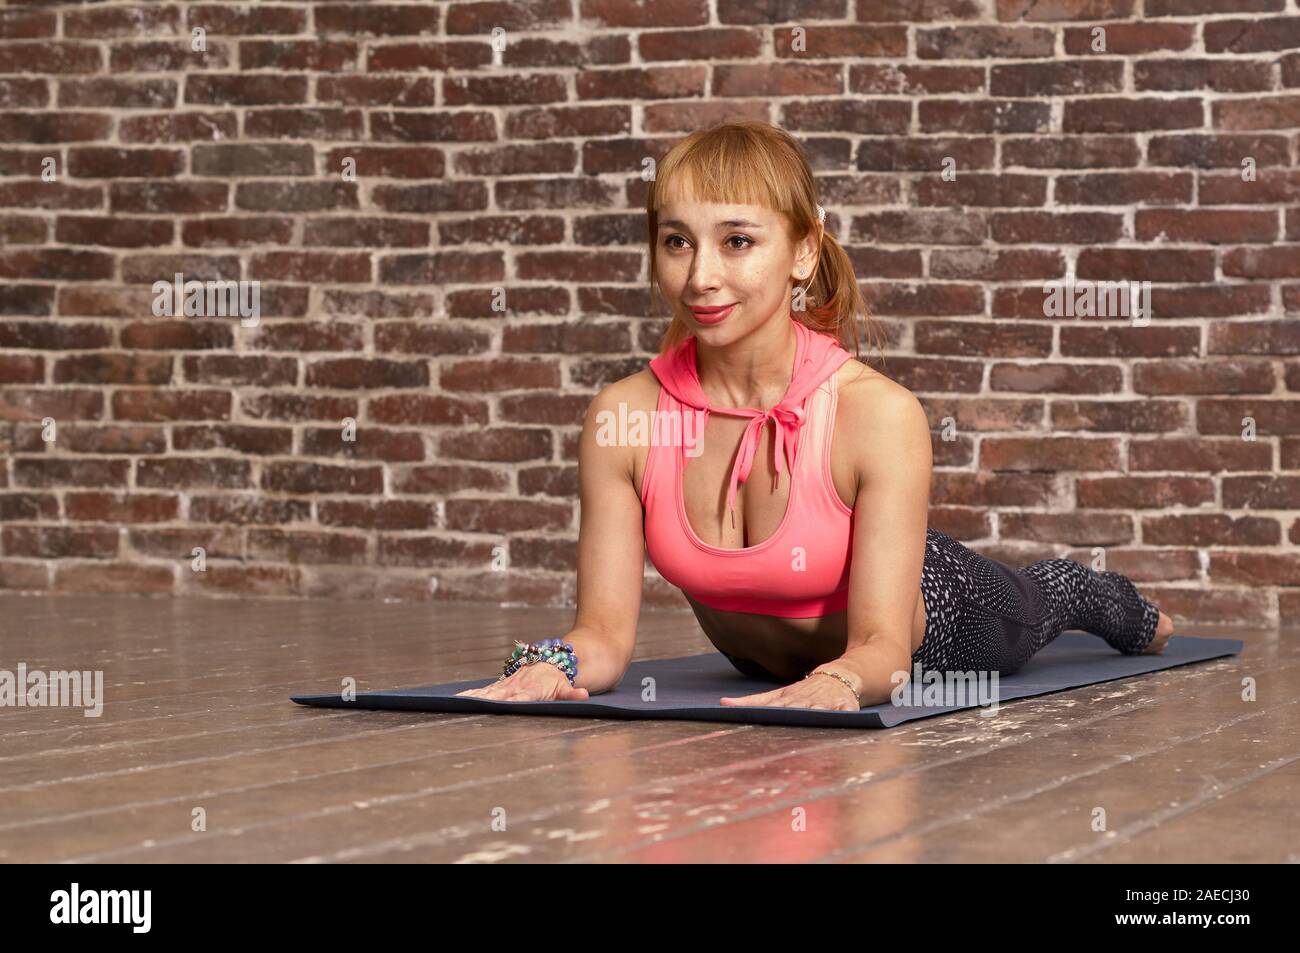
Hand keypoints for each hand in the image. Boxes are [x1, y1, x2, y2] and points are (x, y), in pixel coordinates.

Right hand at [455, 660, 589, 701]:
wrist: (563, 658)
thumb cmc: (565, 676)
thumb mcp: (569, 686)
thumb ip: (572, 693)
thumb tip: (584, 695)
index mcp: (533, 688)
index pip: (520, 698)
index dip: (511, 702)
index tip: (498, 706)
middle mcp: (519, 684)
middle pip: (499, 694)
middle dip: (484, 701)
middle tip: (467, 706)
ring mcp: (511, 683)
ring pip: (491, 691)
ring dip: (475, 697)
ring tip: (457, 702)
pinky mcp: (507, 683)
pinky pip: (489, 689)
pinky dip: (475, 693)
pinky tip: (460, 698)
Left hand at [720, 671, 859, 711]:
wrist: (842, 675)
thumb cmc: (805, 690)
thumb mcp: (779, 694)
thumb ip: (753, 701)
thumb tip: (722, 703)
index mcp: (789, 699)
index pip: (773, 706)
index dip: (763, 711)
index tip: (752, 716)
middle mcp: (806, 701)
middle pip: (796, 709)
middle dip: (790, 715)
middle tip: (780, 724)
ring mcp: (826, 703)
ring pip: (820, 710)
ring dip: (816, 714)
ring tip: (811, 721)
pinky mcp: (846, 706)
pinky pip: (846, 711)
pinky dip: (844, 713)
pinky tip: (843, 716)